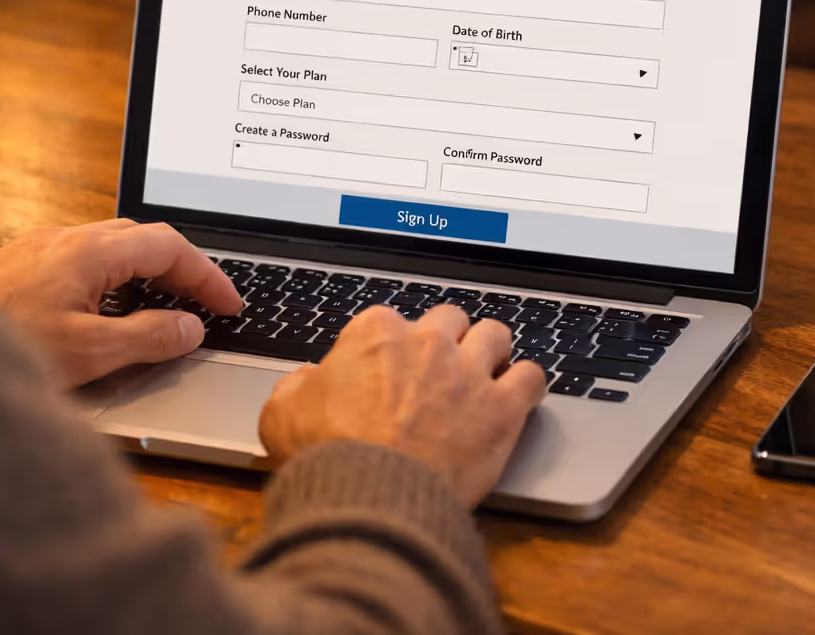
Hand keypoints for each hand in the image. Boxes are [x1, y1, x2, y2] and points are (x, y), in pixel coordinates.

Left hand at [0, 219, 241, 387]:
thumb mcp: (87, 353)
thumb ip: (147, 338)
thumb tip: (190, 327)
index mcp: (90, 251)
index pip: (169, 246)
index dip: (207, 275)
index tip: (229, 304)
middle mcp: (65, 238)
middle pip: (143, 238)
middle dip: (182, 268)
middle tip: (206, 304)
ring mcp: (39, 248)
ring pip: (111, 245)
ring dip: (147, 270)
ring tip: (166, 307)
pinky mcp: (20, 265)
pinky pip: (83, 259)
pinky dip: (114, 277)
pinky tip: (106, 310)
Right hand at [258, 305, 546, 506]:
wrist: (369, 495)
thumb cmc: (327, 454)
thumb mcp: (282, 413)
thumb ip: (296, 387)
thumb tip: (305, 381)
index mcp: (376, 333)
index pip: (392, 322)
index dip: (392, 348)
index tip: (391, 370)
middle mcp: (427, 342)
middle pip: (449, 319)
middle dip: (447, 339)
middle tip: (441, 367)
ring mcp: (468, 371)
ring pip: (496, 335)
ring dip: (492, 350)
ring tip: (487, 370)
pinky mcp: (501, 407)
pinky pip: (532, 376)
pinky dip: (527, 382)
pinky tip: (520, 394)